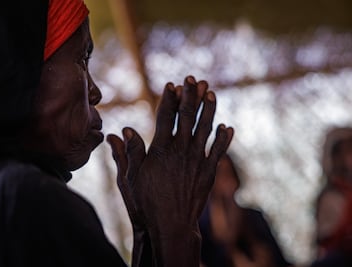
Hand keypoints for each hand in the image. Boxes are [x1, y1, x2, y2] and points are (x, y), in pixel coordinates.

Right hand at [108, 76, 232, 266]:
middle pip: (187, 116)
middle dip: (190, 95)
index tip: (172, 84)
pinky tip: (227, 126)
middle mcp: (181, 150)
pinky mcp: (209, 172)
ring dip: (209, 109)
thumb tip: (124, 130)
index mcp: (161, 149)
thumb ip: (130, 152)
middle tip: (194, 78)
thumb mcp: (131, 178)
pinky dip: (224, 138)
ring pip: (205, 128)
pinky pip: (219, 151)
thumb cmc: (147, 202)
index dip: (169, 99)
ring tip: (211, 93)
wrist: (172, 224)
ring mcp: (197, 160)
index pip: (165, 117)